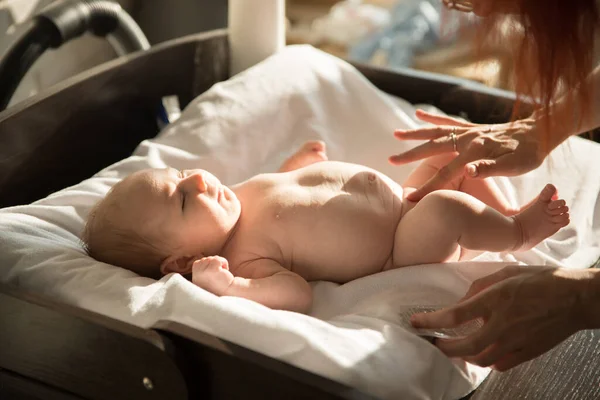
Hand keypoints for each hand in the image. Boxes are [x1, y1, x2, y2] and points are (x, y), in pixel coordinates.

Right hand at [191, 256, 233, 294]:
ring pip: (210, 258)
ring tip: (222, 272)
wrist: (230, 292)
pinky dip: (223, 262)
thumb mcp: (207, 278)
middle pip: (204, 260)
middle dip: (213, 264)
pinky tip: (226, 270)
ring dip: (219, 263)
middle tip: (219, 273)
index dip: (208, 265)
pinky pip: (217, 259)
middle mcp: (197, 277)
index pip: (197, 263)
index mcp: (195, 279)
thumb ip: (203, 270)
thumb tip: (205, 260)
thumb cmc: (221, 285)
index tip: (214, 273)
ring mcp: (204, 273)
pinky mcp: (213, 270)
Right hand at [389, 110, 546, 200]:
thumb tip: (468, 172)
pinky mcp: (472, 127)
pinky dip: (432, 119)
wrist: (541, 131)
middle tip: (390, 161)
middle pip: (432, 147)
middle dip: (410, 155)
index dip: (427, 187)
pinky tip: (419, 115)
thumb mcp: (514, 166)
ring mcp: (468, 131)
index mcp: (473, 152)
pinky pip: (448, 122)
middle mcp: (467, 139)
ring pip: (436, 132)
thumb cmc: (528, 154)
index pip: (445, 174)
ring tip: (396, 134)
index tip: (409, 198)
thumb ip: (489, 169)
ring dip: (415, 134)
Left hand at [410, 265, 588, 370]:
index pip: (455, 315)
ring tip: (454, 347)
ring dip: (463, 355)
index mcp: (496, 299)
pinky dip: (487, 360)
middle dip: (443, 347)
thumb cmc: (542, 280)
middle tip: (432, 342)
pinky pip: (500, 364)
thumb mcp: (506, 273)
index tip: (416, 322)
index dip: (431, 321)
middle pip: (464, 345)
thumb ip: (479, 287)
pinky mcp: (528, 352)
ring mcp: (516, 341)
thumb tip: (461, 302)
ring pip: (481, 358)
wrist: (577, 298)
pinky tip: (482, 351)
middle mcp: (503, 323)